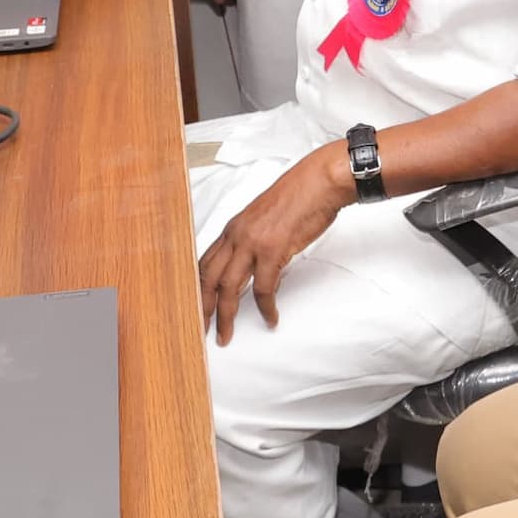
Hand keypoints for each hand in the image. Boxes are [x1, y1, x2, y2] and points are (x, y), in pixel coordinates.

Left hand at [200, 149, 348, 343]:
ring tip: (227, 335)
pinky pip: (263, 287)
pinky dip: (265, 307)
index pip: (204, 263)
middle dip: (202, 307)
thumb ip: (254, 241)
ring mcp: (252, 242)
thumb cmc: (299, 196)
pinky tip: (270, 318)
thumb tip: (254, 268)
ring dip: (226, 315)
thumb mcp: (265, 218)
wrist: (319, 182)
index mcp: (232, 228)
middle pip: (207, 278)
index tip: (198, 307)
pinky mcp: (272, 249)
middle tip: (202, 329)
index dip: (197, 288)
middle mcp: (236, 235)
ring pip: (228, 286)